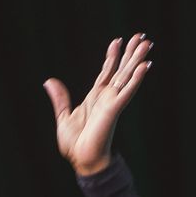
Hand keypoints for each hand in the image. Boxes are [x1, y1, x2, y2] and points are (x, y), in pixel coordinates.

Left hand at [45, 35, 152, 176]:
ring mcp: (112, 102)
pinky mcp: (115, 108)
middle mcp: (107, 97)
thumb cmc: (75, 145)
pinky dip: (137, 78)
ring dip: (137, 59)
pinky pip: (128, 90)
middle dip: (130, 53)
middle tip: (141, 36)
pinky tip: (146, 66)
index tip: (118, 40)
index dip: (113, 56)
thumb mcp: (63, 116)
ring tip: (147, 43)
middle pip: (121, 69)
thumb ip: (60, 98)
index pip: (106, 71)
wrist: (82, 161)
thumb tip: (49, 81)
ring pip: (127, 75)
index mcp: (95, 97)